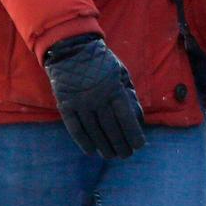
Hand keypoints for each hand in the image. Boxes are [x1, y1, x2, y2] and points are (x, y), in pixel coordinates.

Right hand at [43, 34, 146, 158]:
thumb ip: (128, 93)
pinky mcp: (65, 105)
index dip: (133, 134)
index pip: (126, 118)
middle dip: (121, 144)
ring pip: (94, 131)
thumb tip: (136, 115)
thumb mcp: (121, 72)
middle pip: (111, 128)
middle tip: (126, 155)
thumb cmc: (102, 62)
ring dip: (104, 146)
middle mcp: (97, 98)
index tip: (139, 145)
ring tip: (111, 155)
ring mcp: (80, 103)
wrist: (72, 50)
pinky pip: (75, 128)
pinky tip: (91, 151)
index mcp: (114, 89)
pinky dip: (83, 142)